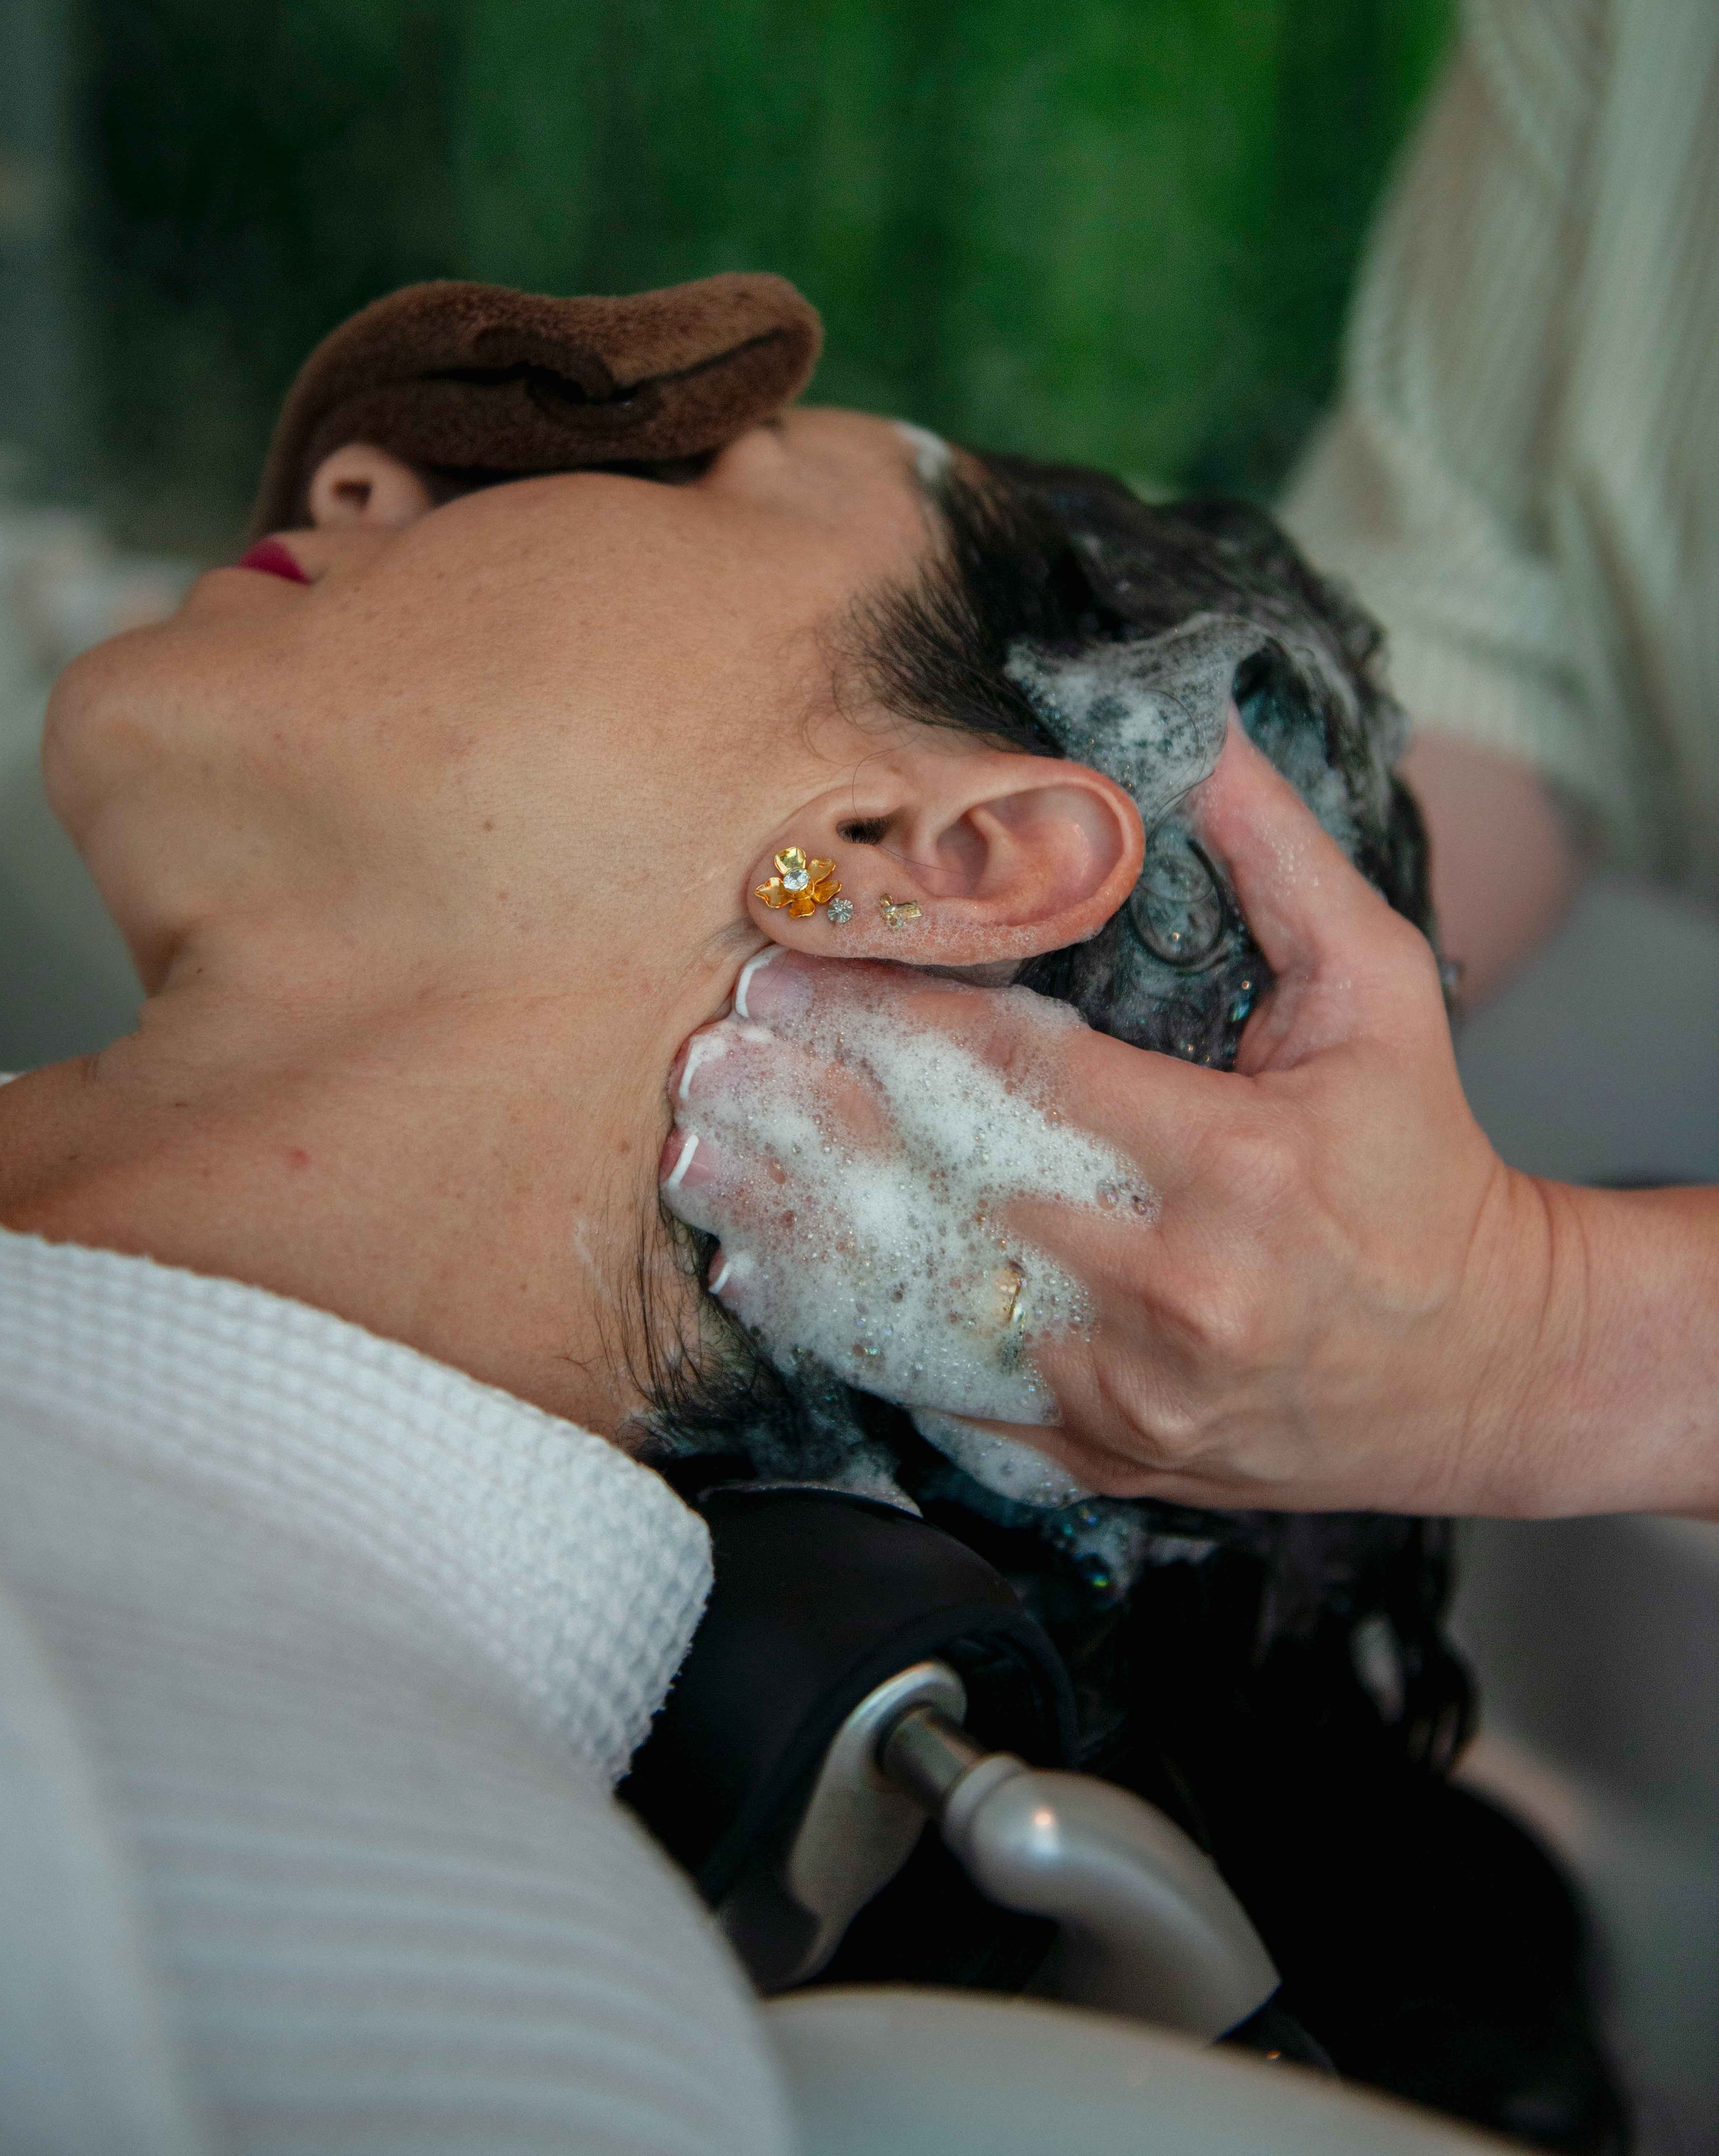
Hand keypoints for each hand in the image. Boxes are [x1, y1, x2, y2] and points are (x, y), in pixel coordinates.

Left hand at [662, 723, 1671, 1517]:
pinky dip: (851, 1342)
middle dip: (812, 1119)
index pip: (1021, 1077)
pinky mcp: (1111, 1459)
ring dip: (798, 1234)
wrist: (1494, 1368)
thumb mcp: (1384, 993)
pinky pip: (953, 1398)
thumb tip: (1201, 734)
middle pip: (948, 1188)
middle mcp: (1175, 1290)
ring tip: (698, 1171)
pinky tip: (768, 1283)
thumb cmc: (1428, 1165)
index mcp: (1236, 1162)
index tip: (789, 975)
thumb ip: (1283, 862)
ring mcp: (1135, 1392)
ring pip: (927, 1304)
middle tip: (709, 1065)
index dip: (890, 1021)